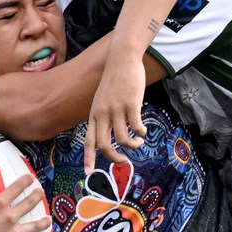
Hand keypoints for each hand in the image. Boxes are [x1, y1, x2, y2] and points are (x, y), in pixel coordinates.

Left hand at [84, 48, 147, 174]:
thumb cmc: (114, 80)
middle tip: (124, 161)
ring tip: (139, 143)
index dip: (88, 158)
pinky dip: (141, 133)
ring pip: (122, 139)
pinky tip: (143, 131)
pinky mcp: (131, 104)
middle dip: (114, 157)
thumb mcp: (103, 99)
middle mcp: (102, 114)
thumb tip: (112, 135)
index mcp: (94, 114)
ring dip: (132, 145)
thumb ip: (104, 116)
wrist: (122, 59)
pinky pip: (136, 127)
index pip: (88, 141)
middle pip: (103, 145)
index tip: (89, 173)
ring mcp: (116, 109)